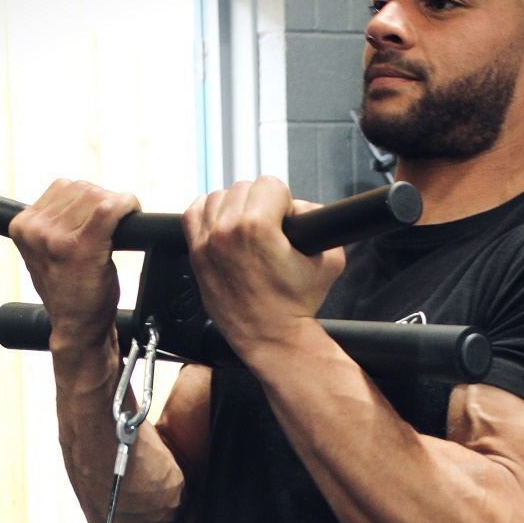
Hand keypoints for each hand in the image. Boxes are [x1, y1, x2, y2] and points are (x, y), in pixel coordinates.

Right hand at [7, 179, 139, 351]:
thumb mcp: (46, 253)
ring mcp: (55, 237)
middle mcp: (34, 229)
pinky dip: (125, 206)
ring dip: (115, 206)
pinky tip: (131, 213)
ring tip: (119, 227)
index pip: (61, 188)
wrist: (77, 329)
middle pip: (81, 189)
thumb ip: (54, 224)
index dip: (88, 198)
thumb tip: (83, 195)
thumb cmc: (70, 292)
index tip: (101, 213)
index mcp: (22, 227)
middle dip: (103, 202)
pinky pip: (109, 208)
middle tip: (114, 224)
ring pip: (96, 196)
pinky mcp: (81, 246)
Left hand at [181, 175, 343, 360]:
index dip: (284, 204)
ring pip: (219, 196)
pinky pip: (194, 212)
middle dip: (261, 206)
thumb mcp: (329, 260)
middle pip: (244, 187)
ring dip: (235, 208)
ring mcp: (207, 243)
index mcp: (256, 228)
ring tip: (248, 231)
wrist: (272, 338)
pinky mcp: (196, 254)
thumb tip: (298, 205)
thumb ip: (317, 219)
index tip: (286, 225)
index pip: (271, 184)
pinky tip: (224, 227)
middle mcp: (226, 232)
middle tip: (270, 232)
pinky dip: (209, 214)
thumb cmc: (296, 305)